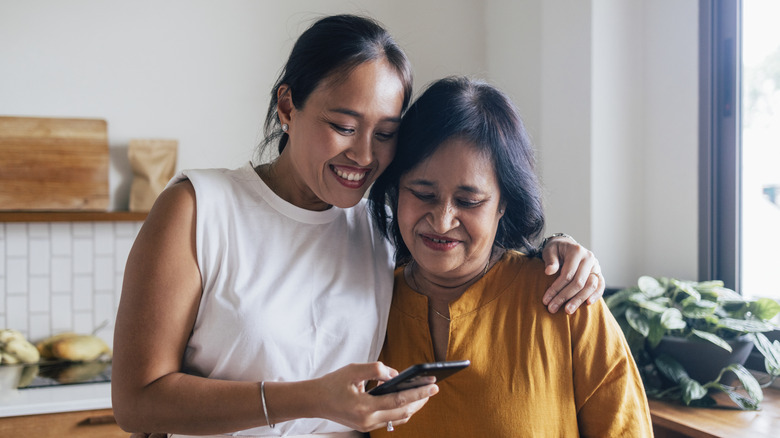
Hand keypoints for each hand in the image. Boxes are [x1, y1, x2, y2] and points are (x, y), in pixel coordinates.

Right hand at [313, 362, 437, 431]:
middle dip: (420, 401)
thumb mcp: (353, 370)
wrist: (315, 401)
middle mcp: (368, 421)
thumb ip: (376, 370)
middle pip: (403, 413)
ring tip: (423, 393)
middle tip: (432, 388)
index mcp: (364, 407)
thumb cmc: (332, 384)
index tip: (433, 385)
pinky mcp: (367, 426)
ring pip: (399, 419)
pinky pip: (391, 420)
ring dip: (412, 406)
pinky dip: (401, 410)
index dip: (418, 393)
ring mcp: (368, 426)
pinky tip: (406, 399)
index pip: (399, 401)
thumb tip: (395, 375)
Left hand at [540, 235, 604, 313]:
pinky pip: (600, 286)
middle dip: (564, 297)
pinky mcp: (599, 273)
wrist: (566, 246)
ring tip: (567, 311)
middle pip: (578, 282)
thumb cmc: (556, 250)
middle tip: (552, 309)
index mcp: (576, 251)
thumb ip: (550, 260)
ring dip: (578, 300)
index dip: (556, 288)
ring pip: (590, 286)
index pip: (567, 274)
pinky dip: (596, 295)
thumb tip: (549, 271)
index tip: (546, 300)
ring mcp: (596, 266)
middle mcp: (589, 258)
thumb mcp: (549, 250)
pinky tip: (587, 304)